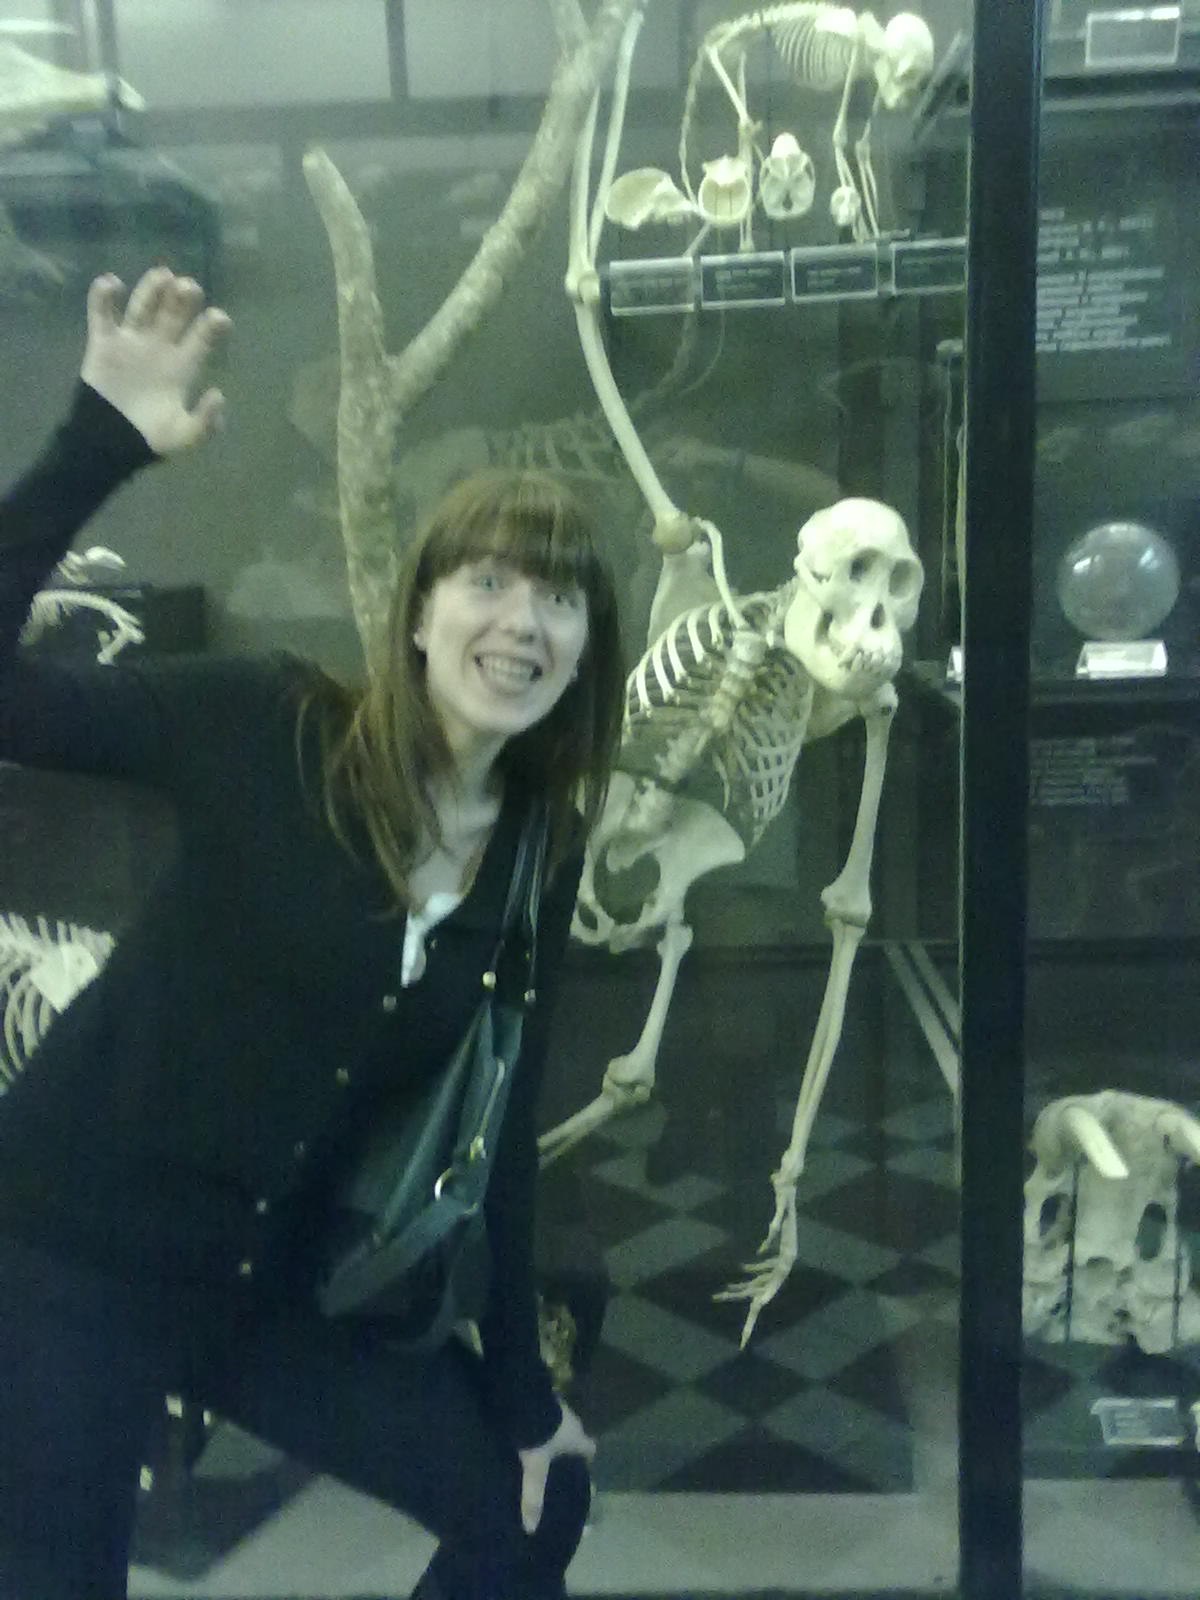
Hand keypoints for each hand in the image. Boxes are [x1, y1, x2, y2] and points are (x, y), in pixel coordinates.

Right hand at [80, 268, 230, 456]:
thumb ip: (205, 422)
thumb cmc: (150, 438)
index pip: (201, 341)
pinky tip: (112, 284)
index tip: (219, 318)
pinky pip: (102, 314)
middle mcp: (160, 348)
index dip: (211, 329)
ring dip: (151, 290)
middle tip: (190, 287)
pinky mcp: (103, 342)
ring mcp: (132, 342)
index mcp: (183, 367)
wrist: (109, 442)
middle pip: (174, 316)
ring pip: (143, 307)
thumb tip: (218, 395)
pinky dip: (104, 297)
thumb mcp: (184, 437)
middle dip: (183, 301)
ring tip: (163, 275)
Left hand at [517, 1400, 594, 1534]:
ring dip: (554, 1431)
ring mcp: (560, 1405)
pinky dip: (542, 1420)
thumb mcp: (535, 1467)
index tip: (580, 1468)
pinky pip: (547, 1411)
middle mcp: (573, 1420)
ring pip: (561, 1422)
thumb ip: (533, 1496)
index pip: (590, 1449)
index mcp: (577, 1438)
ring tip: (542, 1445)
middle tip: (558, 1460)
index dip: (586, 1458)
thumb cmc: (538, 1436)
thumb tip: (531, 1528)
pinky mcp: (544, 1395)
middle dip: (569, 1445)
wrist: (524, 1398)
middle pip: (577, 1434)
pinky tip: (530, 1427)